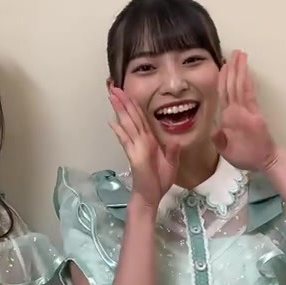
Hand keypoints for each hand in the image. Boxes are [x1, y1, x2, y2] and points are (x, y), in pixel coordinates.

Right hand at [108, 88, 179, 207]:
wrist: (152, 197)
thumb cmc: (159, 182)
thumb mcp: (172, 163)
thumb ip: (172, 150)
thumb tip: (173, 138)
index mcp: (150, 141)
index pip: (141, 119)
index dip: (134, 105)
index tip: (127, 93)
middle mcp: (141, 141)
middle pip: (131, 117)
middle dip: (123, 102)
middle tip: (114, 87)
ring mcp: (136, 147)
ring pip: (128, 124)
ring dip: (120, 110)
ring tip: (112, 96)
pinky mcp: (134, 156)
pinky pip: (126, 141)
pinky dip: (119, 131)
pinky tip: (112, 121)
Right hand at [212, 50, 278, 170]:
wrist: (267, 159)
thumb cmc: (246, 157)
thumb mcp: (228, 154)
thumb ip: (220, 141)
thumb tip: (214, 129)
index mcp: (232, 119)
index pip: (226, 94)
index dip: (225, 79)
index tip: (224, 64)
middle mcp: (240, 111)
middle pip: (235, 86)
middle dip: (235, 69)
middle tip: (235, 52)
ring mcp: (249, 110)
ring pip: (243, 86)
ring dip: (241, 71)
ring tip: (240, 56)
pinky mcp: (256, 111)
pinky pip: (249, 93)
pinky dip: (247, 81)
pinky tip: (245, 73)